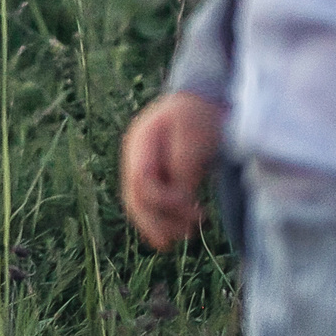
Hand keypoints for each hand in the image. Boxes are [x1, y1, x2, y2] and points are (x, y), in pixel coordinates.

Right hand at [119, 91, 226, 248]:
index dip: (163, 199)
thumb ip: (185, 165)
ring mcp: (140, 165)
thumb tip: (181, 197)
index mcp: (141, 140)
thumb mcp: (196, 135)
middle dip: (159, 220)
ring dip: (159, 225)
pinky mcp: (153, 175)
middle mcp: (134, 156)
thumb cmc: (200, 115)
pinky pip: (148, 204)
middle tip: (187, 232)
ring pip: (138, 205)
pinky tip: (172, 234)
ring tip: (185, 235)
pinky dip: (158, 221)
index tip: (191, 203)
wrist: (200, 100)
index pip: (141, 179)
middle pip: (134, 197)